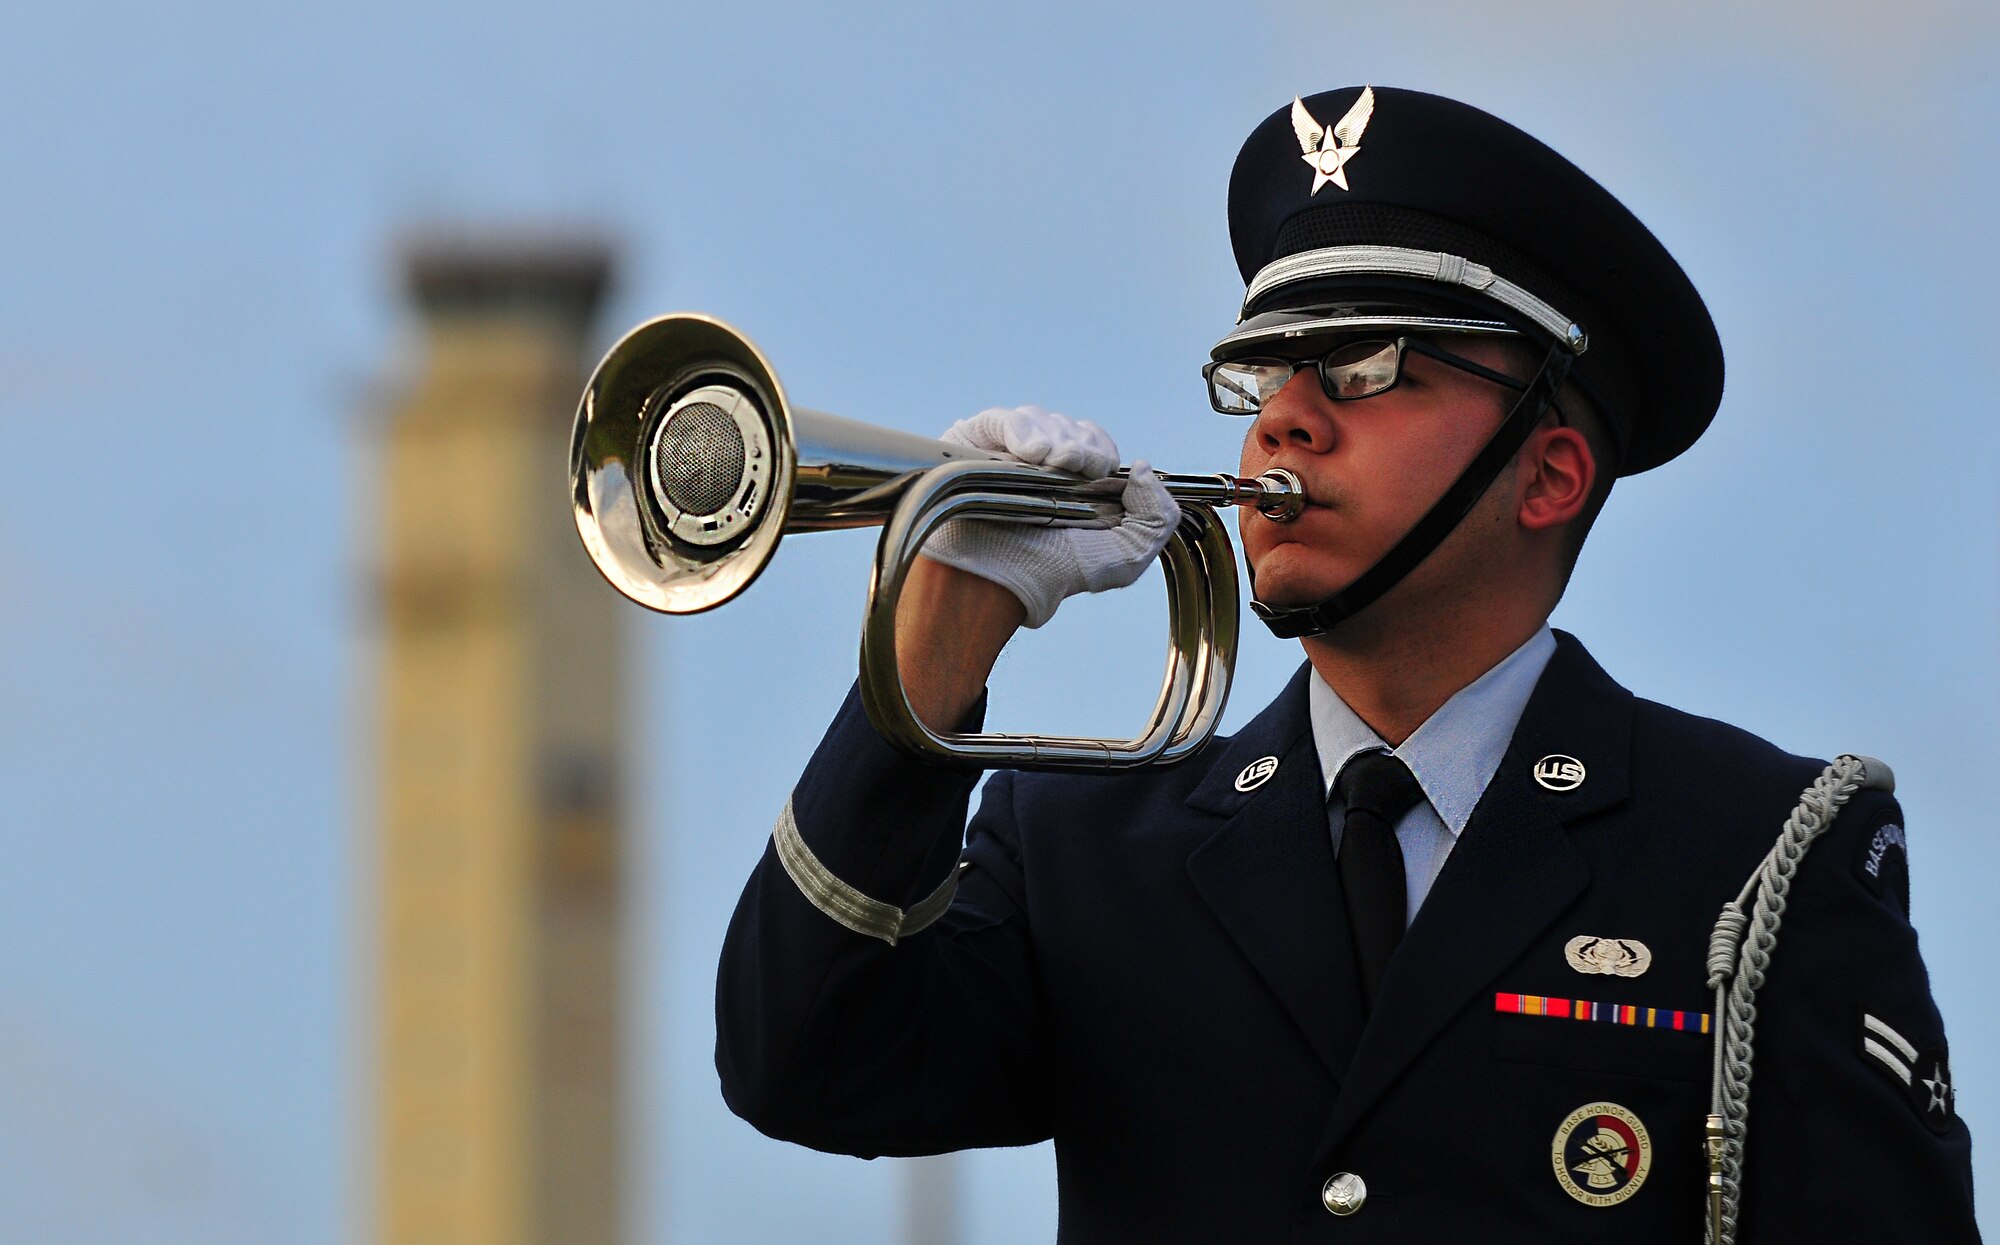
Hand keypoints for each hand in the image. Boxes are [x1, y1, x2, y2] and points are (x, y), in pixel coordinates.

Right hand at [923, 406, 1180, 628]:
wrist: (1001, 580)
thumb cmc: (1056, 573)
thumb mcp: (1127, 556)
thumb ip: (1158, 517)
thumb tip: (1142, 469)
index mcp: (1072, 482)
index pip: (1095, 442)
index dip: (1102, 451)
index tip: (1100, 473)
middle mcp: (1039, 464)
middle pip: (1071, 427)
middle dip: (1081, 447)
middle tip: (1073, 472)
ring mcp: (1004, 453)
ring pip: (1040, 418)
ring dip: (1055, 441)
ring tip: (1048, 468)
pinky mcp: (972, 445)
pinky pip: (1002, 420)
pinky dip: (1021, 430)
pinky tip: (1029, 454)